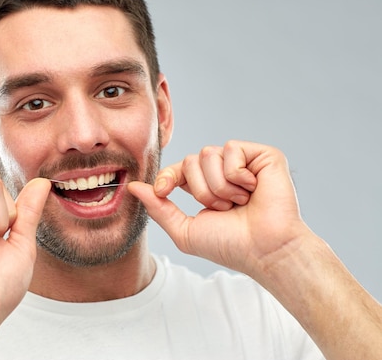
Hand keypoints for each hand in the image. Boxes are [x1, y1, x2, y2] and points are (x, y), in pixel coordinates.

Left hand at [128, 140, 309, 276]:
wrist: (264, 249)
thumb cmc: (229, 245)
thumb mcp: (184, 230)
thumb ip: (158, 208)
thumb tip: (133, 187)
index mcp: (206, 187)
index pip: (178, 169)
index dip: (167, 177)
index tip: (163, 191)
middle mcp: (224, 172)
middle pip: (190, 160)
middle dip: (200, 190)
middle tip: (223, 209)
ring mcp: (244, 163)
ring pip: (208, 153)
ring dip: (218, 186)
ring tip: (239, 202)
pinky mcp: (263, 155)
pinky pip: (231, 149)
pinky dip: (236, 174)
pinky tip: (253, 189)